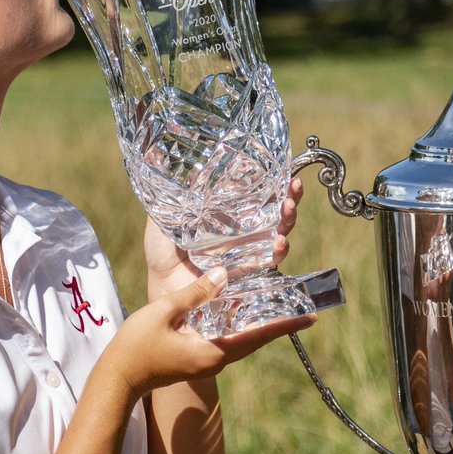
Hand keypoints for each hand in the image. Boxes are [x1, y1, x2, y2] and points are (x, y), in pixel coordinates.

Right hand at [98, 266, 314, 395]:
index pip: (258, 335)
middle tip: (303, 308)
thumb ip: (196, 292)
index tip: (311, 318)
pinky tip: (243, 310)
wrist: (117, 379)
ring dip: (260, 323)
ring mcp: (207, 361)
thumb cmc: (136, 347)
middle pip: (255, 339)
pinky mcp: (198, 358)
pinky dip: (240, 325)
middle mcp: (216, 360)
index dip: (285, 324)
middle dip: (279, 323)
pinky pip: (227, 339)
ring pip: (242, 339)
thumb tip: (225, 273)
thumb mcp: (165, 311)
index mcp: (213, 351)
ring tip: (279, 305)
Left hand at [144, 177, 303, 299]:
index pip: (255, 196)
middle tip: (293, 187)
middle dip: (289, 198)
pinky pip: (270, 262)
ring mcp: (248, 252)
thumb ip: (167, 200)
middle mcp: (242, 233)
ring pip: (280, 233)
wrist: (162, 287)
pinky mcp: (249, 273)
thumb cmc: (162, 255)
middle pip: (275, 213)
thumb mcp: (162, 221)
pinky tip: (279, 242)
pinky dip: (279, 251)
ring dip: (288, 220)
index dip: (271, 183)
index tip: (281, 170)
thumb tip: (159, 165)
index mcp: (226, 217)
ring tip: (288, 207)